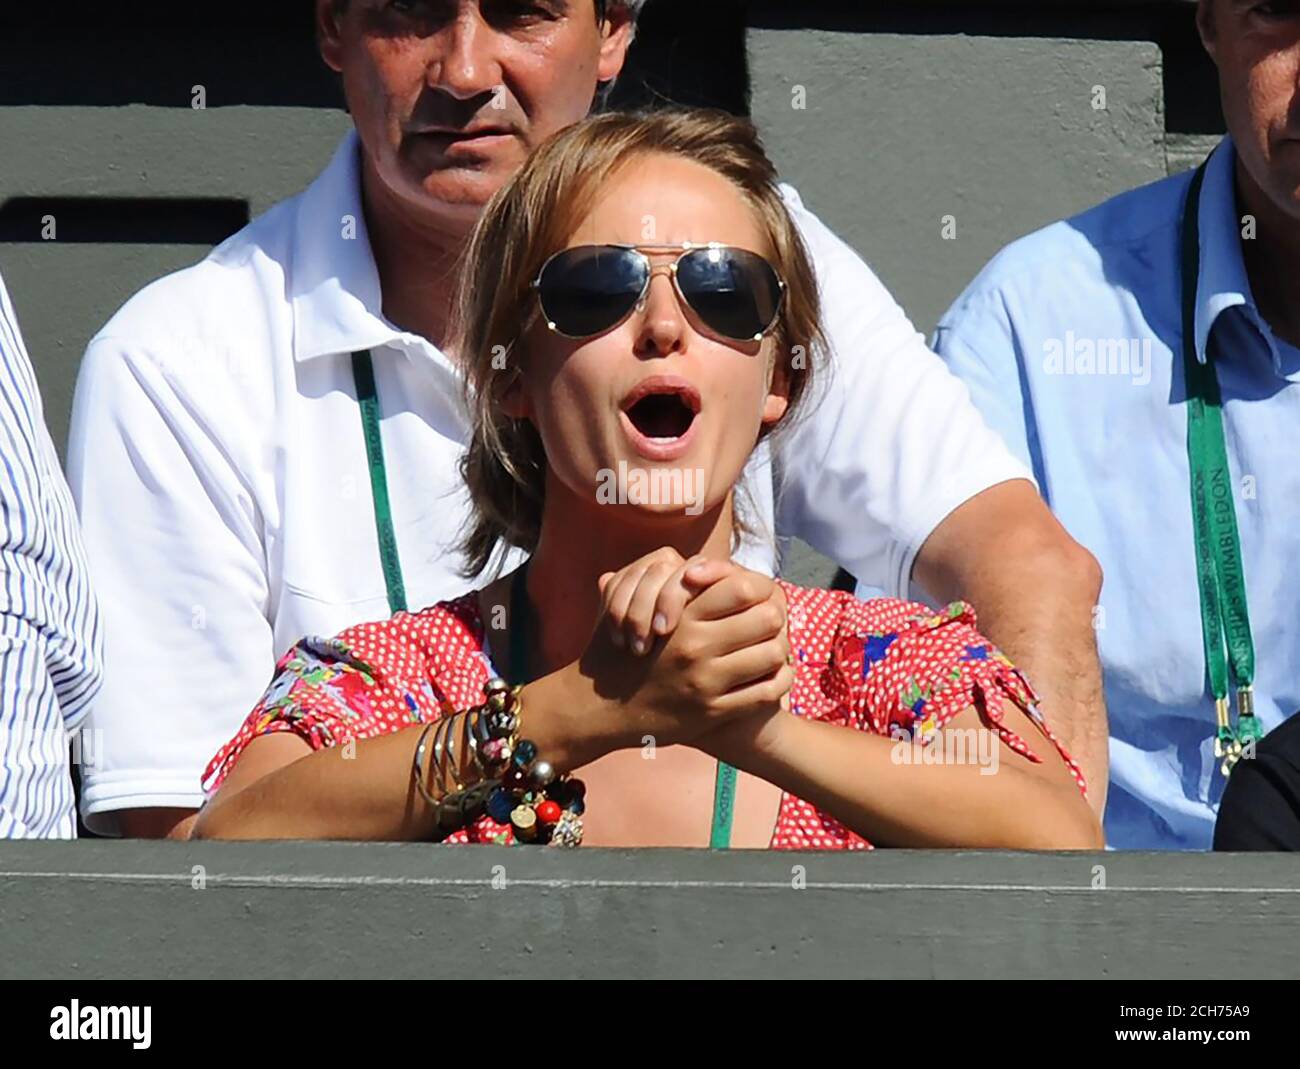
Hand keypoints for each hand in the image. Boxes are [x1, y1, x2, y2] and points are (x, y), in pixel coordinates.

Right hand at [577, 551, 794, 750]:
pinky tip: (773, 676)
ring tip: (771, 648)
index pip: (743, 587)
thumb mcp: (628, 606)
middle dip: (773, 618)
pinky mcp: (712, 712)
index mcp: (680, 616)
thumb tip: (695, 564)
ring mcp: (705, 681)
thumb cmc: (615, 651)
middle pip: (767, 618)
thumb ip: (660, 582)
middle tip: (769, 623)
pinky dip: (778, 681)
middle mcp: (695, 646)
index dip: (758, 588)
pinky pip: (766, 692)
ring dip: (778, 650)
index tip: (755, 597)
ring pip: (772, 654)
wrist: (597, 708)